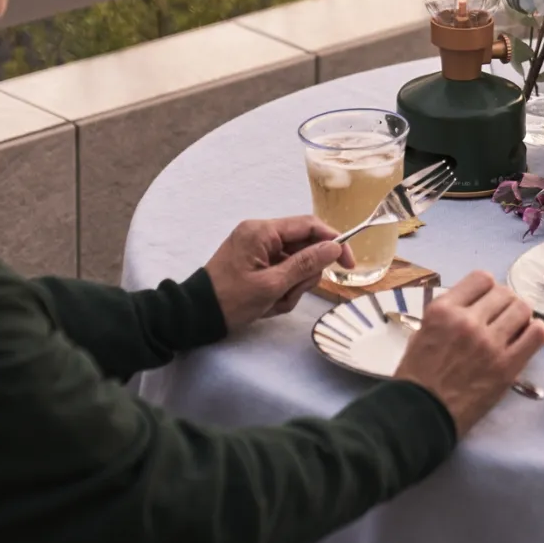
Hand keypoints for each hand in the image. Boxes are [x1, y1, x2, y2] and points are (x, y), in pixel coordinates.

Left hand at [203, 216, 353, 334]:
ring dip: (292, 286)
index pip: (309, 226)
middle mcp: (260, 233)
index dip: (333, 242)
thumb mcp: (272, 285)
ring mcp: (256, 248)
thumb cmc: (231, 300)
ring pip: (295, 263)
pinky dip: (281, 289)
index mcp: (262, 231)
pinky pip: (281, 271)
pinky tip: (268, 304)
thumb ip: (306, 264)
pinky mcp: (254, 262)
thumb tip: (334, 247)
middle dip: (304, 275)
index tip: (348, 264)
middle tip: (290, 294)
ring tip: (274, 303)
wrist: (195, 316)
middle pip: (303, 247)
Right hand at [394, 271, 543, 435]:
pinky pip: (536, 335)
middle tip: (501, 318)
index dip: (487, 289)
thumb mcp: (422, 332)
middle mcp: (467, 321)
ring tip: (514, 328)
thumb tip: (475, 304)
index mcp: (443, 310)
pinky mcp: (507, 366)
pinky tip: (528, 338)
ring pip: (522, 309)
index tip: (487, 301)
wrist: (421, 415)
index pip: (481, 278)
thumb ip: (449, 313)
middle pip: (504, 293)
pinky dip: (536, 331)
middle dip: (504, 303)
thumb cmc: (418, 376)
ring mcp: (489, 343)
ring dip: (521, 316)